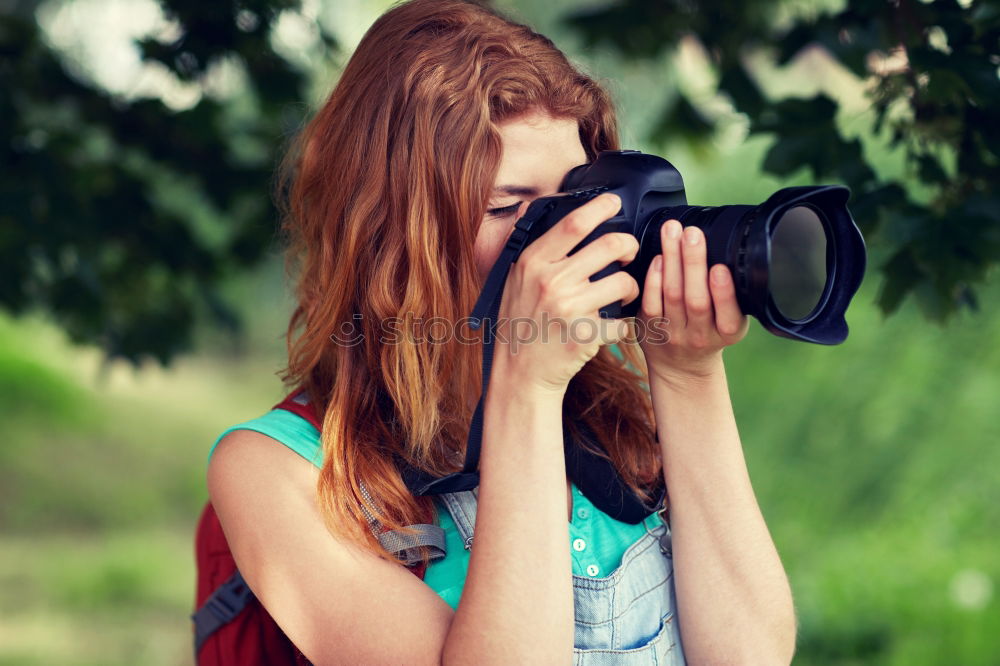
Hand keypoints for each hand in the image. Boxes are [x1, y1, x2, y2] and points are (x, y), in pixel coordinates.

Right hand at [493, 193, 640, 396]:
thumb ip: (524, 244)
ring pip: (623, 282)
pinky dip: (622, 323)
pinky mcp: (585, 335)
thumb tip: (525, 207)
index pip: (573, 224)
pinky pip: (622, 321)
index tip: (614, 202)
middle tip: (629, 253)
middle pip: (610, 245)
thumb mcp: (511, 279)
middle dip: (629, 245)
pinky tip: (612, 325)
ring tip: (623, 292)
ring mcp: (569, 309)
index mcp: (533, 263)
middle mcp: (550, 282)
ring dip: (631, 286)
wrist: (519, 373)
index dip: (600, 207)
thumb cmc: (518, 323)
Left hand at [637, 219, 748, 383]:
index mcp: (728, 331)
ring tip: (672, 231)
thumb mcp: (729, 320)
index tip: (720, 268)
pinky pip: (651, 303)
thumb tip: (724, 248)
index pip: (728, 313)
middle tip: (692, 233)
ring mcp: (673, 334)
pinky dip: (653, 279)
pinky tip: (658, 257)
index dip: (724, 292)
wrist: (682, 368)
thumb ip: (730, 295)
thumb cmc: (709, 333)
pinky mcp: (651, 329)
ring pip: (672, 295)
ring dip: (672, 260)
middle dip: (694, 263)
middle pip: (696, 299)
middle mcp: (700, 335)